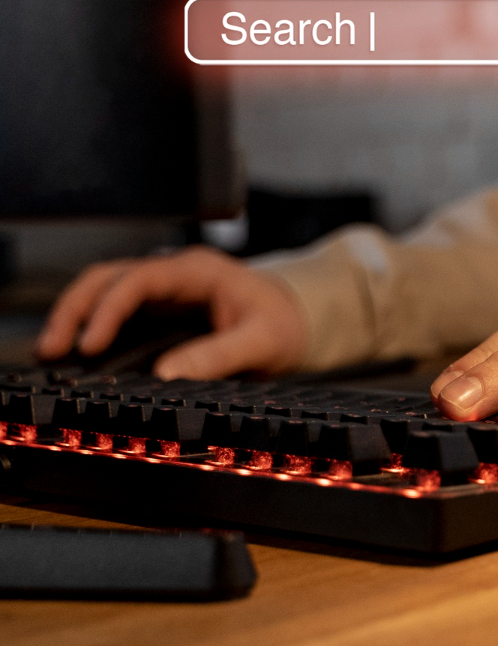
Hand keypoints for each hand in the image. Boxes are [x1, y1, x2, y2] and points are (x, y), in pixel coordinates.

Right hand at [36, 246, 308, 379]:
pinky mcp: (158, 308)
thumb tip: (167, 375)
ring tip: (52, 352)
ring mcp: (163, 288)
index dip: (109, 309)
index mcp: (198, 270)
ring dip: (75, 315)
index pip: (139, 279)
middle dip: (75, 309)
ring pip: (104, 289)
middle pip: (109, 277)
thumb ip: (220, 355)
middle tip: (52, 348)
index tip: (91, 345)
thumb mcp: (263, 340)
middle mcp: (174, 273)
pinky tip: (76, 352)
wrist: (298, 317)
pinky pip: (115, 309)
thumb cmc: (284, 322)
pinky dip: (91, 325)